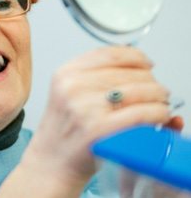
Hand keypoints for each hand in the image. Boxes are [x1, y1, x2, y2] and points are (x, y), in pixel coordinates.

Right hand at [22, 46, 172, 190]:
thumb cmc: (64, 128)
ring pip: (139, 90)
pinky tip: (159, 115)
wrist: (52, 160)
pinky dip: (157, 113)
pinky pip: (141, 113)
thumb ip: (94, 74)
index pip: (110, 53)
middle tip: (157, 89)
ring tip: (160, 102)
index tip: (146, 63)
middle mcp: (73, 86)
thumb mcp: (68, 91)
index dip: (135, 56)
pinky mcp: (99, 129)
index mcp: (66, 73)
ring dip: (158, 95)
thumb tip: (135, 63)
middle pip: (128, 71)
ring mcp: (85, 107)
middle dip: (151, 79)